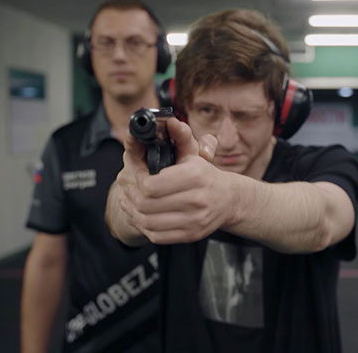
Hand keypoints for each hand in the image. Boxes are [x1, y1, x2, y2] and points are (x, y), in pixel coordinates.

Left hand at [119, 118, 232, 243]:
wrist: (229, 199)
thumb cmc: (205, 175)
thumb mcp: (194, 154)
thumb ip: (180, 137)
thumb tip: (171, 122)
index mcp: (195, 175)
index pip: (151, 185)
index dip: (138, 180)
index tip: (137, 174)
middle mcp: (196, 199)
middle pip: (147, 204)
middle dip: (132, 196)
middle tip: (128, 189)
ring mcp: (195, 220)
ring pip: (149, 222)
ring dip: (133, 213)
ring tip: (128, 202)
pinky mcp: (191, 234)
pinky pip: (157, 236)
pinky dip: (143, 227)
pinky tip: (138, 216)